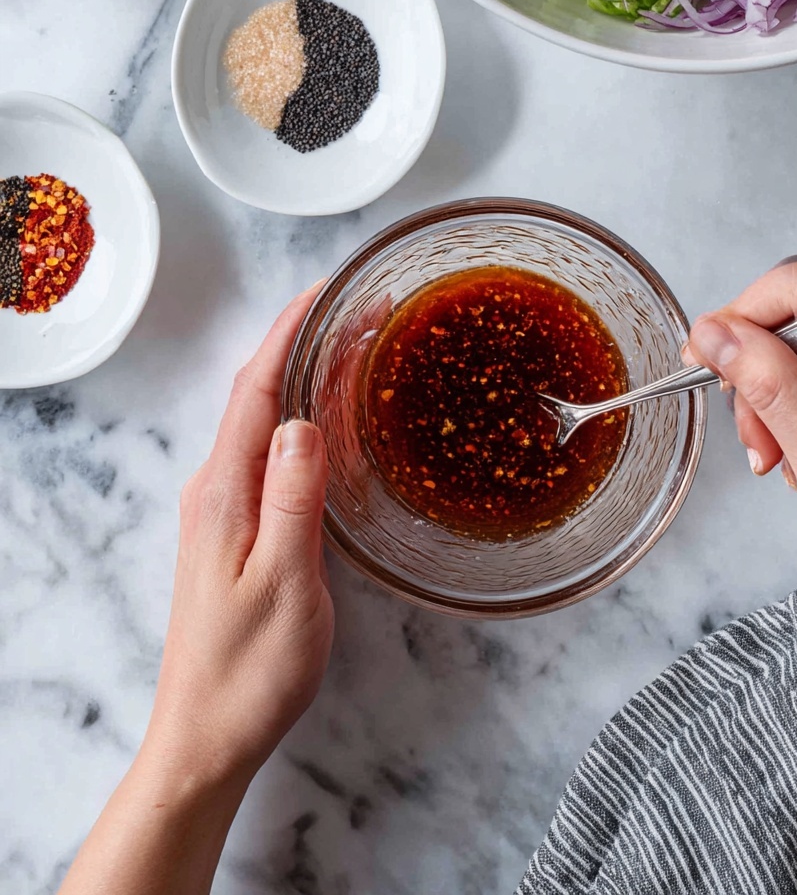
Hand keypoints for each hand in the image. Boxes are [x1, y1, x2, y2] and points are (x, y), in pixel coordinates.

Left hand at [142, 286, 333, 791]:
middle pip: (258, 394)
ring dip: (302, 376)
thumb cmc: (249, 669)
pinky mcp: (236, 528)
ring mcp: (222, 508)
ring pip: (263, 421)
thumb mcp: (282, 583)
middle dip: (304, 342)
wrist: (206, 735)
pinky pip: (268, 452)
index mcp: (224, 491)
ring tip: (354, 348)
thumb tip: (302, 422)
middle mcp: (215, 488)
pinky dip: (300, 419)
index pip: (254, 389)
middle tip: (362, 311)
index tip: (324, 289)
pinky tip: (329, 421)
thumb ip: (292, 499)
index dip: (288, 332)